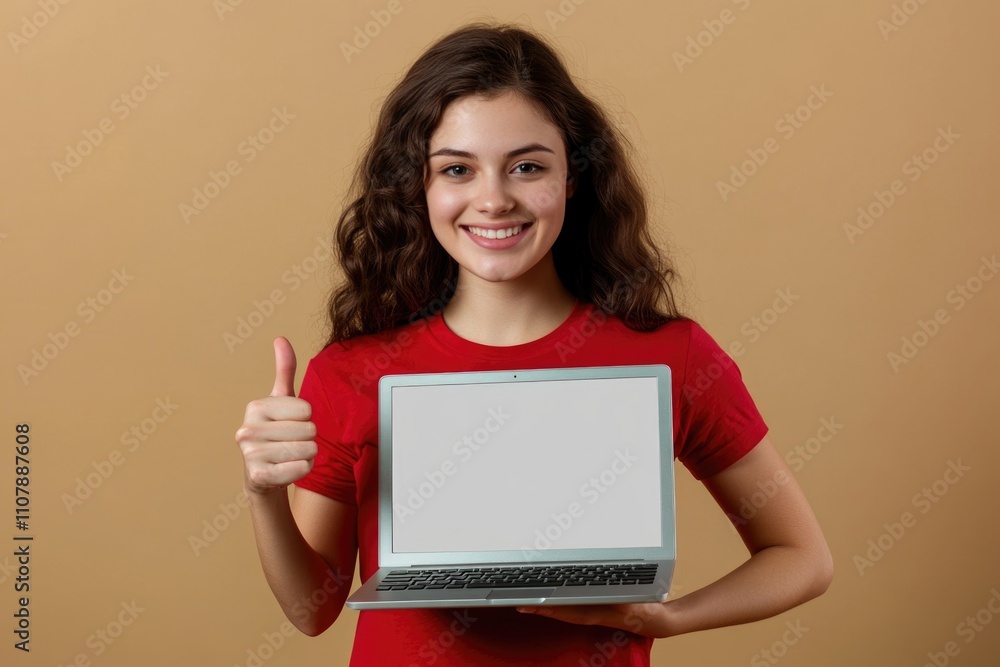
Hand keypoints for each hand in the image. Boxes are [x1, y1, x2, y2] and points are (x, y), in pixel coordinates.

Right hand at [235, 336, 317, 495]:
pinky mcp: (260, 477)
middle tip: (291, 443)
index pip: (307, 409)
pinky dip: (303, 470)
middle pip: (309, 430)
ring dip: (307, 455)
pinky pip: (302, 469)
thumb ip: (284, 370)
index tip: (290, 424)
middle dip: (308, 439)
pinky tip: (287, 469)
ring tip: (289, 456)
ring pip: (308, 450)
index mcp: (256, 407)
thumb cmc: (275, 433)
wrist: (262, 475)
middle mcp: (248, 429)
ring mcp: (251, 455)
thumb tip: (281, 338)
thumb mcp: (280, 401)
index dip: (306, 419)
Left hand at [516, 601, 672, 638]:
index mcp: (594, 613)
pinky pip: (572, 605)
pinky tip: (552, 597)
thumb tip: (607, 598)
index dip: (544, 607)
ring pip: (563, 608)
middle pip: (558, 610)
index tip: (527, 603)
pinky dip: (558, 602)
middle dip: (538, 606)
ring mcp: (591, 611)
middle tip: (518, 601)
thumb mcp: (632, 602)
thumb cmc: (644, 609)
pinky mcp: (595, 607)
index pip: (563, 610)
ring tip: (528, 599)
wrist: (656, 618)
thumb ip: (618, 600)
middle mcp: (589, 613)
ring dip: (545, 604)